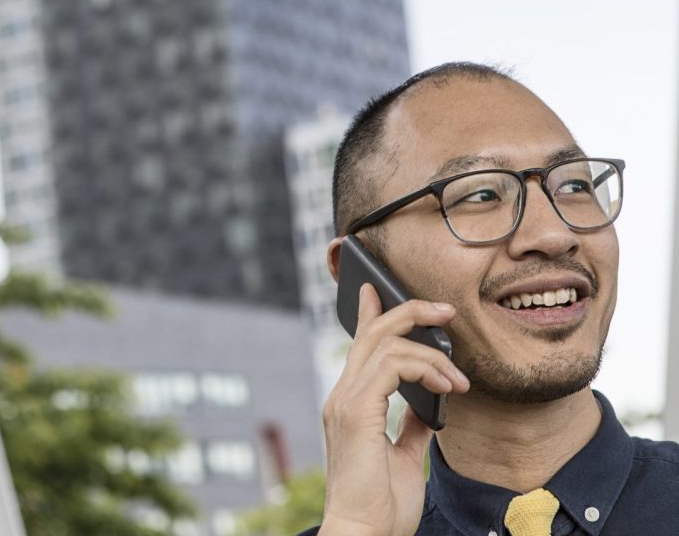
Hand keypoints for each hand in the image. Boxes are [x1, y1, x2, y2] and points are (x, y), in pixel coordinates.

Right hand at [319, 284, 469, 535]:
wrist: (365, 535)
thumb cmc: (382, 505)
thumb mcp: (405, 457)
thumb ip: (413, 425)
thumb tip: (431, 404)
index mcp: (351, 403)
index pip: (360, 345)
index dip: (370, 313)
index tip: (377, 290)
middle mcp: (343, 395)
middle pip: (373, 333)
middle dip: (409, 312)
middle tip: (445, 311)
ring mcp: (346, 400)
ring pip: (385, 343)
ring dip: (431, 353)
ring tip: (458, 377)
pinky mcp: (356, 410)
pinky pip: (392, 366)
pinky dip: (423, 368)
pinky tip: (445, 385)